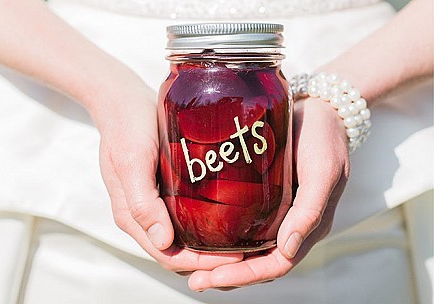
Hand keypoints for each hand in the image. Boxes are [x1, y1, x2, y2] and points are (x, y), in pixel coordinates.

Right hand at [95, 83, 242, 271]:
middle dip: (210, 260)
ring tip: (242, 240)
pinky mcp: (165, 189)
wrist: (122, 100)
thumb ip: (142, 203)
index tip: (234, 260)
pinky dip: (205, 224)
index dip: (201, 264)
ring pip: (184, 237)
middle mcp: (144, 215)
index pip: (168, 256)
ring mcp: (155, 203)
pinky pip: (185, 216)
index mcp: (132, 216)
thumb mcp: (132, 162)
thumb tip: (163, 242)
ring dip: (210, 246)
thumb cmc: (126, 127)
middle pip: (179, 252)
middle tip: (246, 253)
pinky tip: (229, 217)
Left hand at [188, 97, 349, 289]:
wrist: (319, 110)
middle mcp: (291, 225)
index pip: (275, 264)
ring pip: (250, 248)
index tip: (212, 277)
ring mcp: (277, 212)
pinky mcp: (265, 196)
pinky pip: (245, 224)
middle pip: (258, 262)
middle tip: (195, 279)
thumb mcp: (323, 172)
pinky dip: (226, 237)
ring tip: (192, 265)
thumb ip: (310, 210)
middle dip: (227, 275)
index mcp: (308, 226)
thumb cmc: (324, 139)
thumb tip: (288, 249)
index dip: (245, 276)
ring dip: (224, 261)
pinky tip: (203, 235)